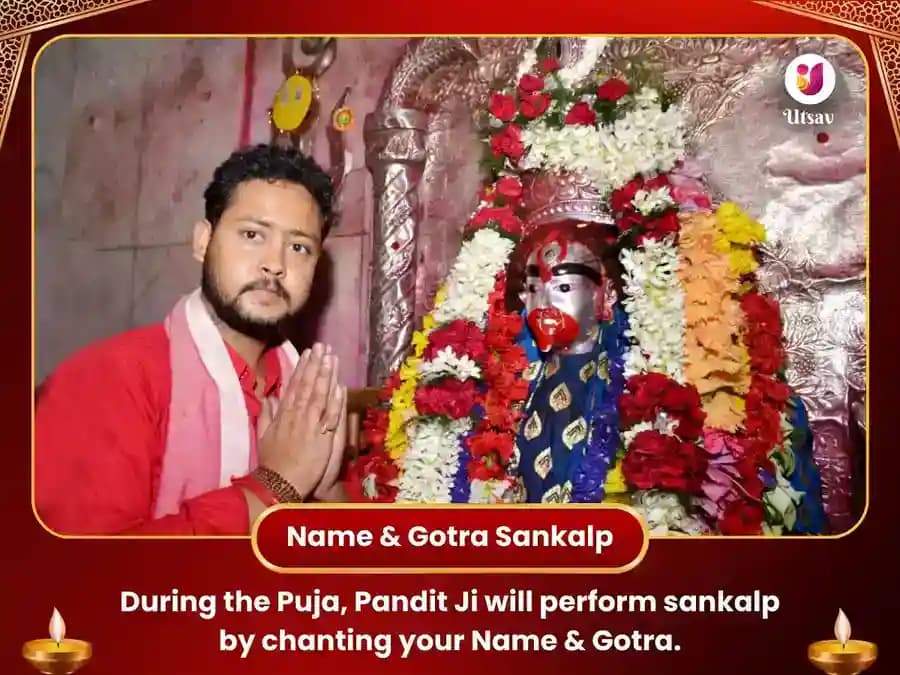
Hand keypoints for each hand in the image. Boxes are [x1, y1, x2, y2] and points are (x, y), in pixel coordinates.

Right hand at [257, 343, 342, 499]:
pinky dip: (335, 401)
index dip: (302, 368)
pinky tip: (340, 386)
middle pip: (308, 386)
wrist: (279, 483)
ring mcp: (310, 425)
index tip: (308, 353)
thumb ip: (266, 414)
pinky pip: (330, 416)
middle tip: (322, 346)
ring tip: (331, 358)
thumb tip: (269, 397)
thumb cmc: (272, 461)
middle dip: (316, 365)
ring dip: (326, 376)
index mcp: (284, 414)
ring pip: (320, 396)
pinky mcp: (322, 438)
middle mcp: (297, 416)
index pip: (295, 386)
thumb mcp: (264, 435)